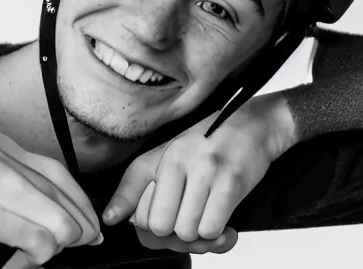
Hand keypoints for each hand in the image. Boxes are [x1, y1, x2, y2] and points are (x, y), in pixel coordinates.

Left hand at [104, 97, 290, 251]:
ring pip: (186, 232)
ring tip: (207, 218)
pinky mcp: (231, 182)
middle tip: (189, 223)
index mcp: (158, 158)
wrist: (252, 126)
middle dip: (174, 234)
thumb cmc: (207, 146)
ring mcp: (204, 171)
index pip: (137, 213)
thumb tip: (109, 218)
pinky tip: (223, 222)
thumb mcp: (165, 160)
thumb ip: (135, 189)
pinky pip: (212, 229)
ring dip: (199, 235)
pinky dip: (218, 234)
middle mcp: (177, 161)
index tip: (168, 218)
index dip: (152, 226)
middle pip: (159, 226)